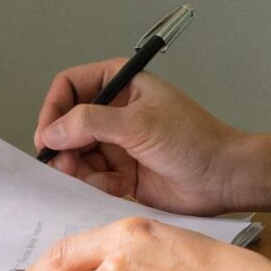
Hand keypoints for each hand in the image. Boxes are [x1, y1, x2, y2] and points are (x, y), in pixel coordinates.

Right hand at [35, 60, 270, 214]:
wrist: (223, 179)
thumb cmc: (193, 140)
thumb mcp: (138, 123)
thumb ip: (90, 123)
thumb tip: (52, 132)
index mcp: (121, 84)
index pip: (70, 86)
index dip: (54, 108)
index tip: (47, 136)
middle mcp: (115, 111)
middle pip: (68, 123)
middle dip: (63, 145)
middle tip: (63, 164)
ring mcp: (118, 143)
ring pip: (77, 153)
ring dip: (77, 168)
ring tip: (91, 178)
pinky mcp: (122, 172)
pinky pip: (92, 177)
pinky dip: (95, 184)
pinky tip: (116, 186)